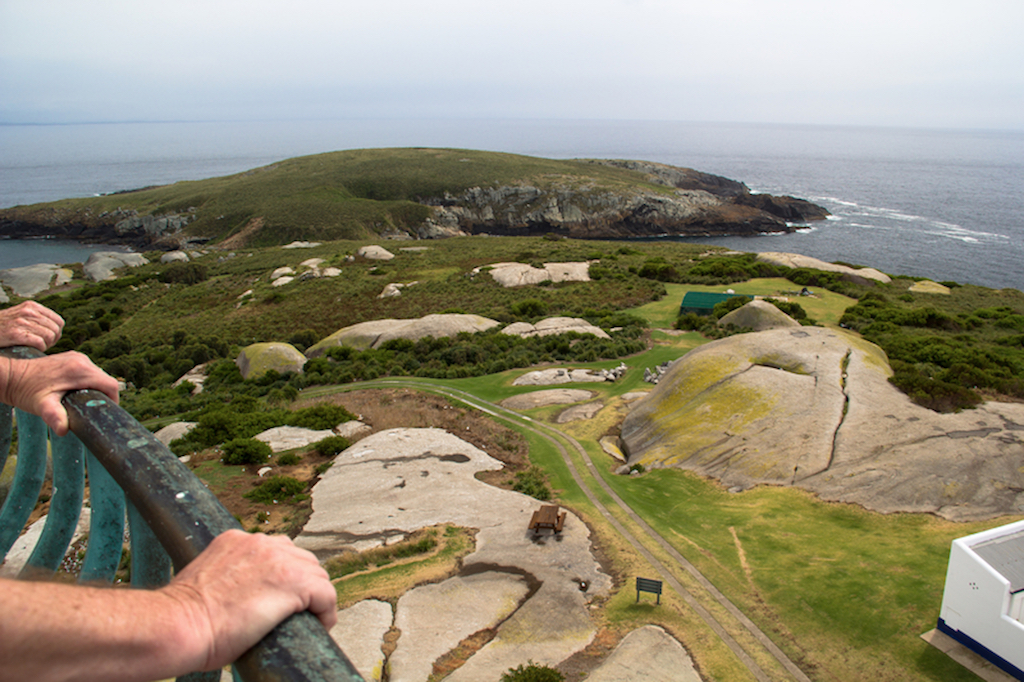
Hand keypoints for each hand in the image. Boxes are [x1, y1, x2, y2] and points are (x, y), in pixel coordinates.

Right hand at [0, 301, 64, 350]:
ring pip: (50, 336)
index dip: (56, 333)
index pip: (58, 321)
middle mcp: (28, 312)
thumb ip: (37, 319)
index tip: (49, 339)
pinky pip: (40, 343)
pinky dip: (39, 348)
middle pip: (55, 330)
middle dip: (52, 340)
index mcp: (32, 306)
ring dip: (46, 345)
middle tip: (43, 345)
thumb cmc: (3, 327)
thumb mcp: (20, 316)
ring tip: (37, 346)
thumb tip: (58, 331)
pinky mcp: (16, 333)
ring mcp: (22, 322)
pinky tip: (32, 348)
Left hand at [2, 352, 119, 434]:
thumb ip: (54, 416)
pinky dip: (88, 382)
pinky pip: (89, 371)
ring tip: (84, 402)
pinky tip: (77, 392)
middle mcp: (81, 360)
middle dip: (103, 395)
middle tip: (93, 410)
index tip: (106, 412)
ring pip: (98, 375)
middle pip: (105, 380)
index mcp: (79, 370)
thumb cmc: (26, 391)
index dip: (113, 400)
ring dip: (96, 388)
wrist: (11, 376)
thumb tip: (62, 430)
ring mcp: (76, 357)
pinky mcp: (72, 358)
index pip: (110, 385)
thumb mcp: (42, 405)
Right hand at [161, 530, 337, 670]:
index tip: (281, 594)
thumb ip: (226, 578)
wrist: (178, 625)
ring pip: (316, 574)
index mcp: (237, 540)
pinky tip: (321, 625)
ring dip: (315, 597)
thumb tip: (236, 597)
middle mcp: (260, 543)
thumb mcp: (205, 582)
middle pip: (301, 558)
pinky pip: (326, 594)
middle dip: (303, 584)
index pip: (275, 549)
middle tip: (299, 609)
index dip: (285, 573)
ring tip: (310, 618)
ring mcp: (279, 560)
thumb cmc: (183, 617)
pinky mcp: (294, 582)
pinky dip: (327, 611)